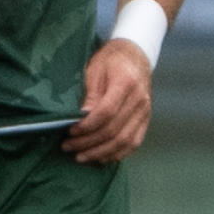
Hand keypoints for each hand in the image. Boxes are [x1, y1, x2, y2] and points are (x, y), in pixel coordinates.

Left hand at [62, 38, 150, 162]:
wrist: (136, 56)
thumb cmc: (111, 60)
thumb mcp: (95, 70)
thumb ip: (91, 94)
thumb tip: (81, 118)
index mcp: (126, 83)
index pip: (106, 112)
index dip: (87, 126)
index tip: (69, 131)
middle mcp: (140, 100)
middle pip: (114, 130)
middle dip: (88, 142)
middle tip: (67, 146)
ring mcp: (145, 112)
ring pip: (125, 141)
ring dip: (101, 153)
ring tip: (81, 156)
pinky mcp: (146, 120)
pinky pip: (134, 143)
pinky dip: (117, 154)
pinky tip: (101, 158)